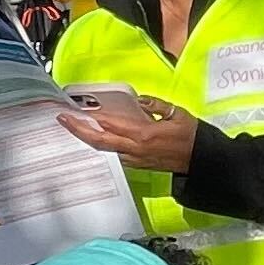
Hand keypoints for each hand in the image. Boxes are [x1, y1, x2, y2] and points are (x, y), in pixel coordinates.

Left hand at [60, 96, 203, 170]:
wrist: (200, 160)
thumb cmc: (191, 135)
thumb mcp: (177, 113)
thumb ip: (156, 105)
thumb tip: (138, 100)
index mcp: (144, 134)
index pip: (111, 125)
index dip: (91, 118)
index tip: (76, 110)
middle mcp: (134, 149)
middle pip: (100, 141)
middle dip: (79, 130)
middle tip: (63, 119)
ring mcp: (134, 159)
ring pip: (104, 149)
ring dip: (87, 139)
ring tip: (74, 127)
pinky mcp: (136, 164)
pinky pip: (113, 154)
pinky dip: (101, 146)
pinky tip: (94, 138)